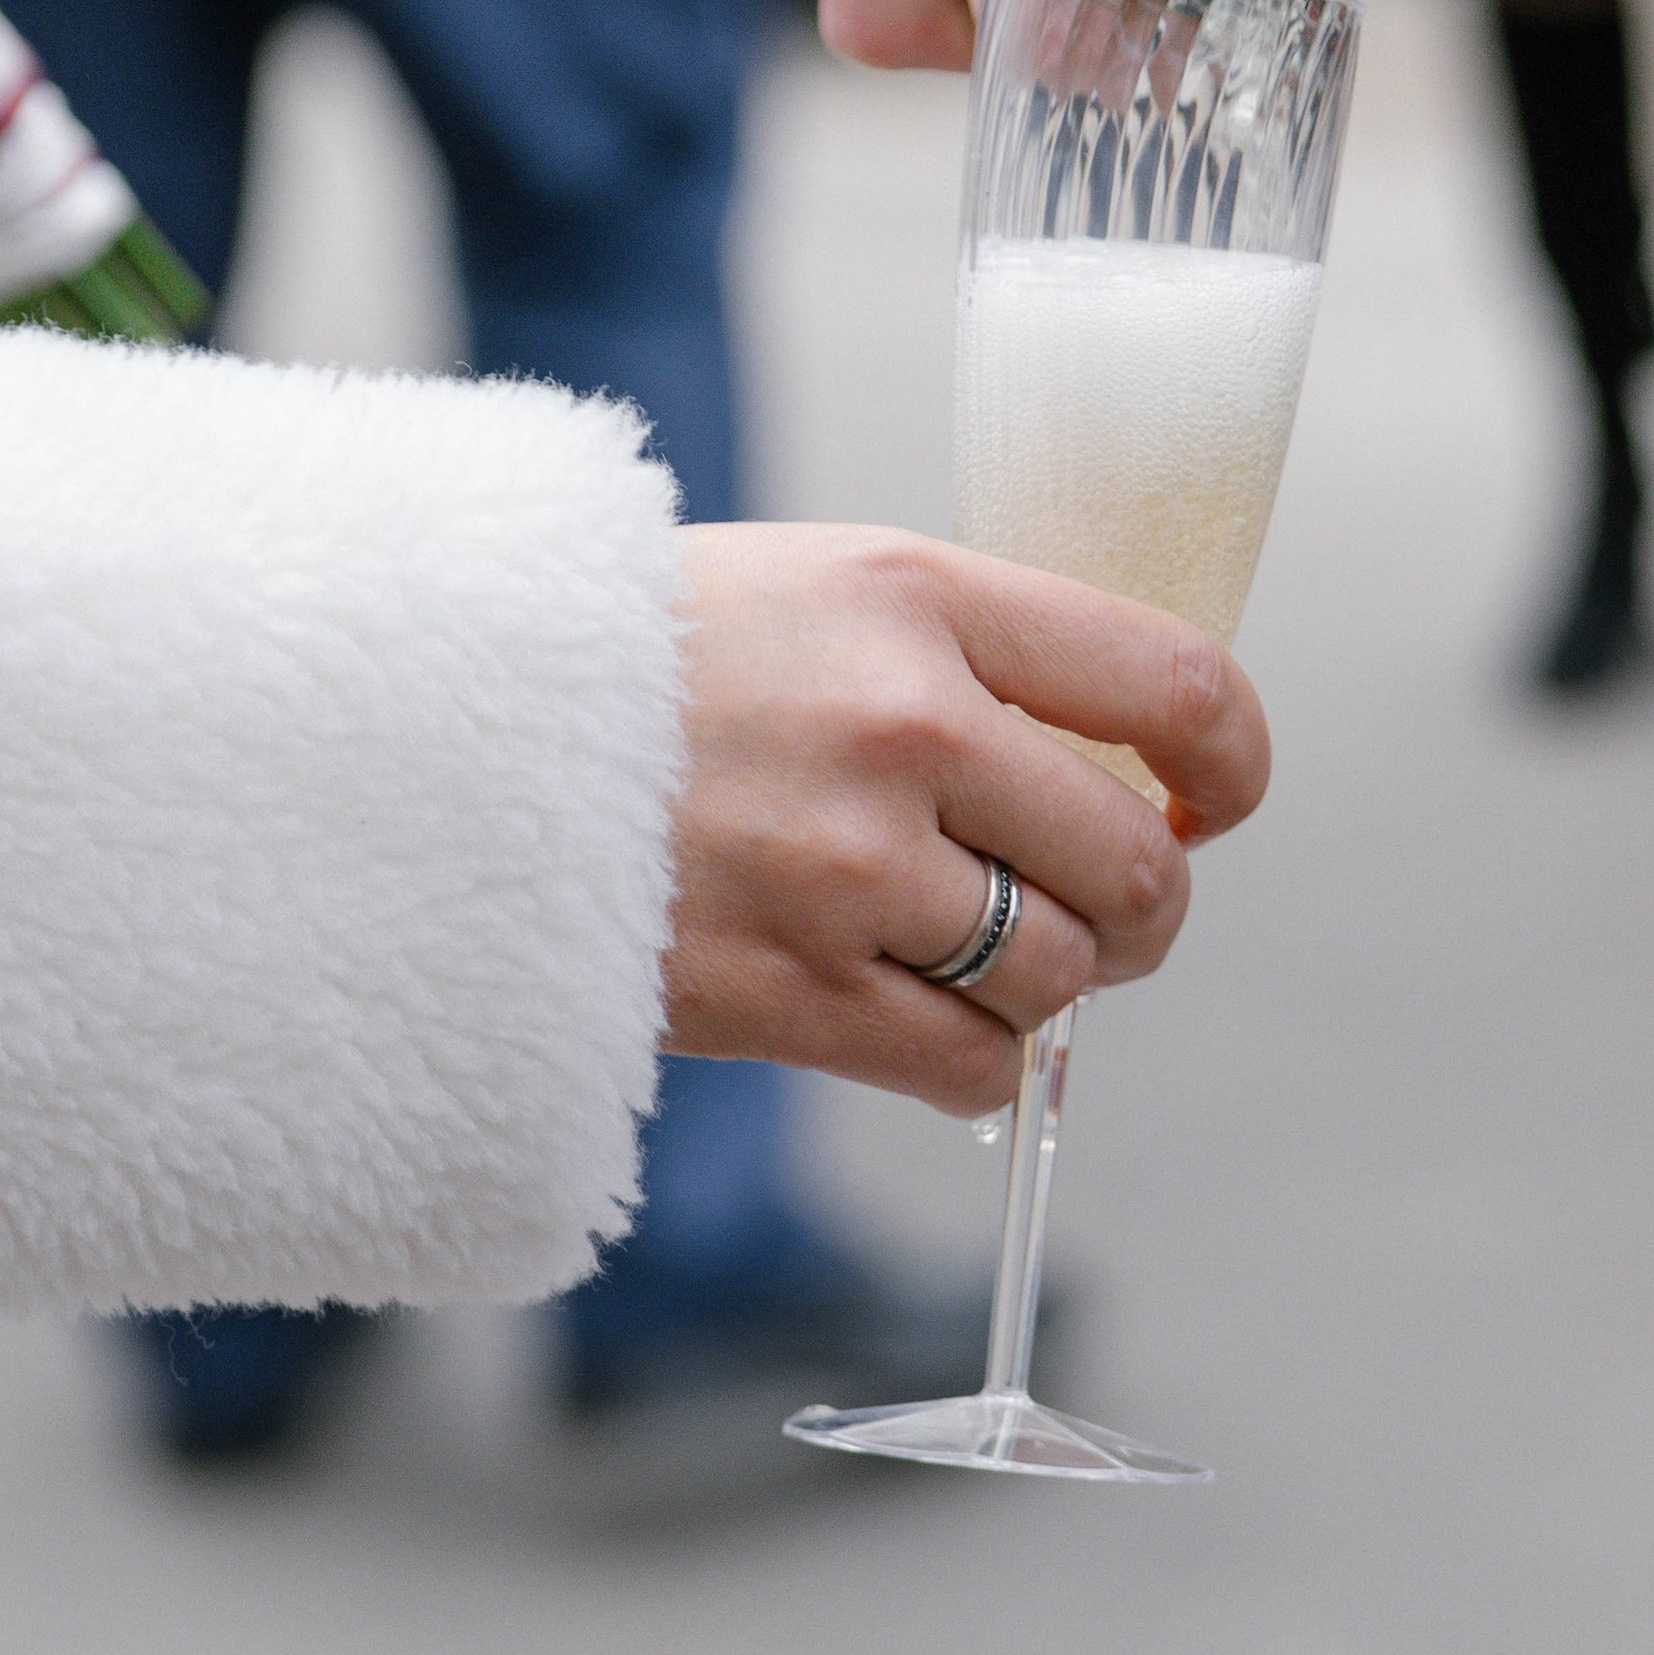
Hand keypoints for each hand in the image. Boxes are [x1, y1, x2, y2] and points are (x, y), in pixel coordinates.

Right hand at [659, 523, 1269, 1111]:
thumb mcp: (815, 588)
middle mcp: (901, 726)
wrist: (423, 734)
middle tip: (1093, 904)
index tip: (1216, 799)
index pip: (1175, 685)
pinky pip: (968, 1066)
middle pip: (1136, 864)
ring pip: (1060, 979)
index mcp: (918, 598)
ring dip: (1048, 987)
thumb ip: (967, 656)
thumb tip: (1125, 762)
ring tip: (983, 956)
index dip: (1230, 764)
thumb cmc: (634, 659)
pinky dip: (978, 1064)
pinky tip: (928, 1026)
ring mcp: (842, 869)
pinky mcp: (782, 993)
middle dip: (1140, 904)